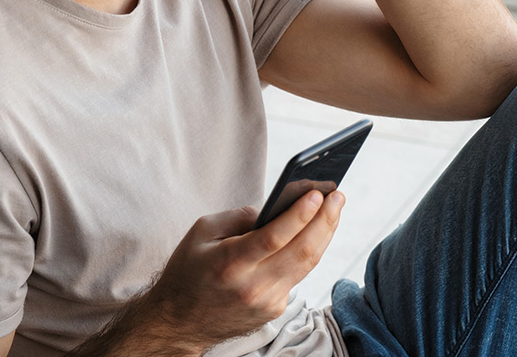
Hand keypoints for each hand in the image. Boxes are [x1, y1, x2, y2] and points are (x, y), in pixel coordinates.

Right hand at [141, 189, 344, 350]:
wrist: (179, 322)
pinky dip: (308, 251)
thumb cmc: (188, 270)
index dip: (299, 214)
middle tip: (337, 195)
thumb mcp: (202, 232)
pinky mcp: (274, 309)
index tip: (317, 193)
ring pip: (308, 264)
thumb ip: (239, 217)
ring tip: (335, 209)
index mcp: (230, 263)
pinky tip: (316, 232)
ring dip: (326, 233)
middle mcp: (252, 286)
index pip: (274, 237)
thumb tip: (276, 208)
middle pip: (302, 251)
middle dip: (325, 219)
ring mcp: (267, 301)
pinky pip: (297, 275)